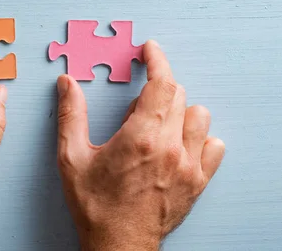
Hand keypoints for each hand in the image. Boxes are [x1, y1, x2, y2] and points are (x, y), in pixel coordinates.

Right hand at [56, 40, 224, 250]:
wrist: (118, 246)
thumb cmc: (95, 204)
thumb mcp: (71, 158)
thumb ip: (71, 115)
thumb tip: (67, 83)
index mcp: (140, 137)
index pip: (161, 83)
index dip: (157, 60)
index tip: (151, 50)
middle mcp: (170, 147)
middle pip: (179, 95)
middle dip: (158, 88)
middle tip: (135, 108)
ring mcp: (189, 166)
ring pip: (199, 116)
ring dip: (179, 112)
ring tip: (156, 128)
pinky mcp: (198, 182)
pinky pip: (214, 145)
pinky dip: (199, 138)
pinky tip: (177, 147)